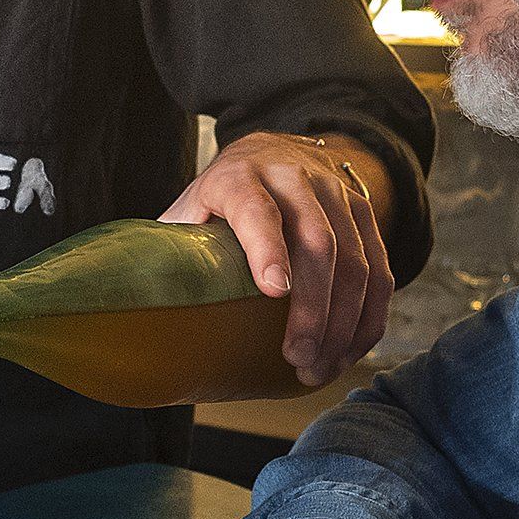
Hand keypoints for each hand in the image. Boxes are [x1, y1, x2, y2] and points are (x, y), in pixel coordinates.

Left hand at [166, 130, 390, 385]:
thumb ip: (172, 247)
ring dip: (343, 323)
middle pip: (317, 242)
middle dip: (312, 307)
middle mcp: (293, 179)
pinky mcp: (366, 216)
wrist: (275, 151)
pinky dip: (368, 319)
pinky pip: (380, 272)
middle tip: (298, 358)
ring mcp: (336, 194)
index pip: (256, 209)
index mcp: (239, 176)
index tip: (272, 292)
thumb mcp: (191, 209)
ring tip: (319, 368)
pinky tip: (348, 352)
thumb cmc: (221, 197)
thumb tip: (137, 307)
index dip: (266, 248)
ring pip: (357, 261)